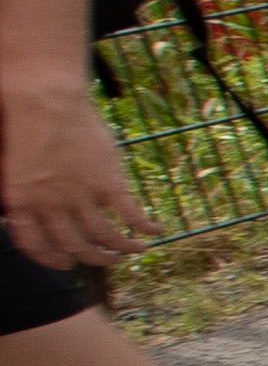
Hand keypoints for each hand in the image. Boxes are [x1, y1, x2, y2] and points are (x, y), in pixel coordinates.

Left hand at [2, 82, 140, 268]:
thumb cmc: (22, 123)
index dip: (51, 261)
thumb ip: (19, 192)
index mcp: (22, 203)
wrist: (45, 100)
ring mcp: (82, 197)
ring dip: (122, 249)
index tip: (65, 264)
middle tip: (106, 260)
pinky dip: (145, 227)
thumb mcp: (10, 165)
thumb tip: (21, 209)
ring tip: (135, 251)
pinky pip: (130, 215)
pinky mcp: (109, 184)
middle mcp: (51, 207)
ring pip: (106, 238)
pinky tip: (155, 230)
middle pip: (76, 247)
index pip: (36, 247)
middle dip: (93, 259)